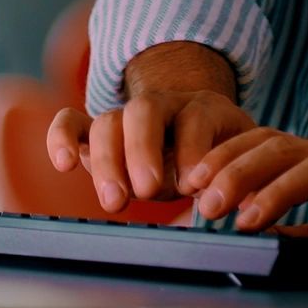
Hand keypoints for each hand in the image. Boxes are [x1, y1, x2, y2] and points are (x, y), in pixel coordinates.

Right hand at [44, 44, 256, 212]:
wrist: (194, 132)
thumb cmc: (217, 158)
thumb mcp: (237, 163)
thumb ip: (239, 180)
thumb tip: (245, 202)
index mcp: (203, 109)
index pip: (195, 118)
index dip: (193, 150)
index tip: (194, 185)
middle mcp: (162, 105)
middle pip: (144, 111)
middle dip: (142, 151)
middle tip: (148, 191)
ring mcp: (125, 116)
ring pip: (108, 121)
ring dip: (108, 162)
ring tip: (116, 202)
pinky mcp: (95, 132)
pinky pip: (72, 122)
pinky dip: (62, 137)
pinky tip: (64, 163)